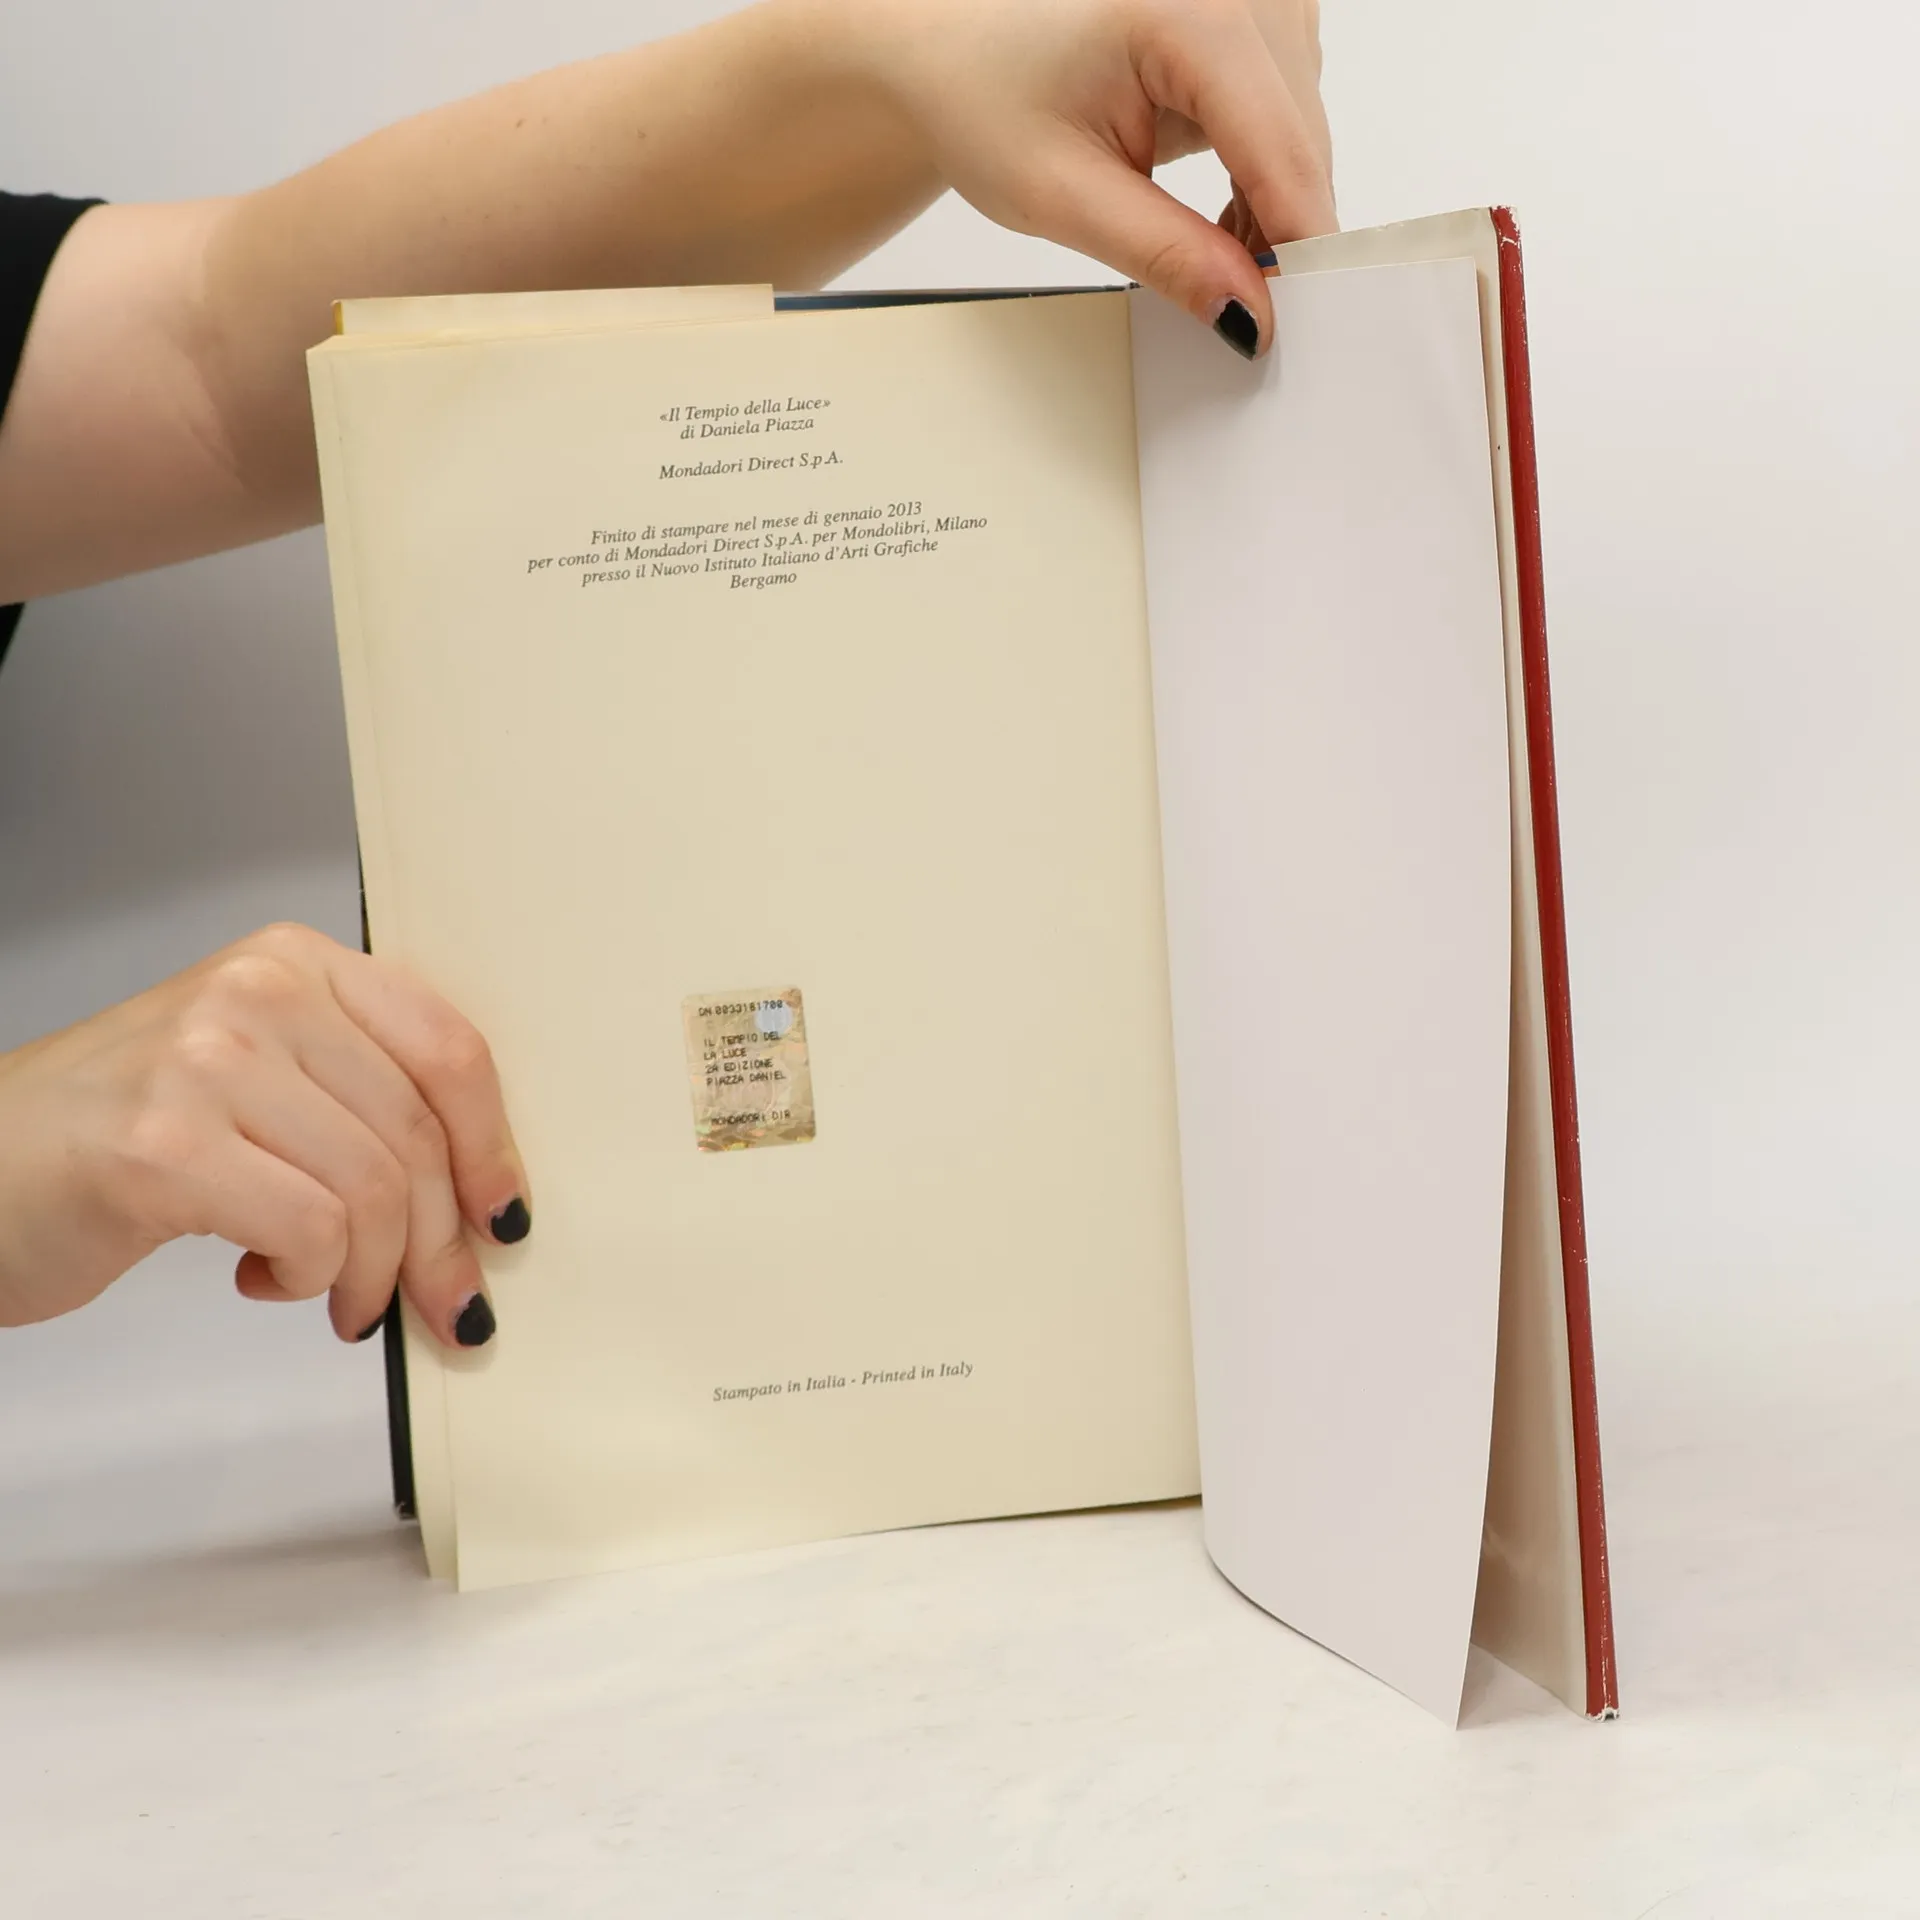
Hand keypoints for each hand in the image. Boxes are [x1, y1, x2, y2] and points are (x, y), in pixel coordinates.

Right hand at [0, 923, 527, 1346]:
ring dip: (375, 1272)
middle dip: (442, 1242)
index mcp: (296, 963)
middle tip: (439, 1306)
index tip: (502, 1218)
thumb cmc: (117, 1137)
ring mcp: (208, 1060)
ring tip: (340, 1300)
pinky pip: (311, 1228)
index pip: (448, 1047)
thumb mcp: (254, 1080)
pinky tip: (266, 1280)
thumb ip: (354, 1103)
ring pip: (373, 1187)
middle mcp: (258, 992)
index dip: (491, 1147)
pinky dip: (311, 1276)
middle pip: (416, 1132)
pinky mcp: (166, 1143)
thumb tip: (473, 1199)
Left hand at [848, 0, 1335, 356]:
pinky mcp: (1260, 17)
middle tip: (1236, 313)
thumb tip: (1246, 314)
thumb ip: (1166, 256)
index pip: (1281, 152)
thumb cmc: (984, 98)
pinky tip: (1218, 216)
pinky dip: (1261, 177)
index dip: (1295, 250)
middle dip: (1280, 237)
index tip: (1293, 329)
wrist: (953, 51)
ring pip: (1304, 136)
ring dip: (1269, 209)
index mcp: (1189, 11)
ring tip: (1198, 248)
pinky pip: (1291, 116)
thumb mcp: (1064, 197)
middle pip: (1302, 145)